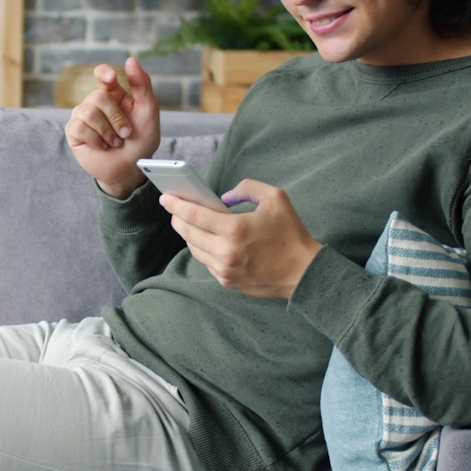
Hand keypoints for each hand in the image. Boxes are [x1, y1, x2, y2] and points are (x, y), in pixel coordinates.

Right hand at [64, 58, 161, 197]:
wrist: (130, 168)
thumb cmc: (141, 140)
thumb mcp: (148, 110)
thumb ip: (142, 84)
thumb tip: (131, 60)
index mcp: (114, 94)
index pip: (102, 74)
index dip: (104, 73)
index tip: (111, 77)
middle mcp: (96, 103)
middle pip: (98, 96)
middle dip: (115, 117)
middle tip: (125, 133)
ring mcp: (83, 117)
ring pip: (88, 111)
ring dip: (107, 131)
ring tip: (114, 142)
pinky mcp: (74, 132)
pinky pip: (79, 127)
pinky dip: (96, 139)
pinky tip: (102, 146)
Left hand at [159, 179, 322, 299]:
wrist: (304, 273)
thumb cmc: (291, 234)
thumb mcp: (275, 198)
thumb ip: (247, 188)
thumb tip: (224, 198)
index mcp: (235, 229)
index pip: (194, 215)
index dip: (176, 205)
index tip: (165, 198)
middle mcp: (226, 251)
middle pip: (188, 232)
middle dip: (178, 218)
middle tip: (174, 208)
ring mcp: (225, 269)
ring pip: (194, 248)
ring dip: (188, 234)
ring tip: (187, 222)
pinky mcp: (227, 281)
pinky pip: (206, 261)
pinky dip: (202, 249)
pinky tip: (204, 239)